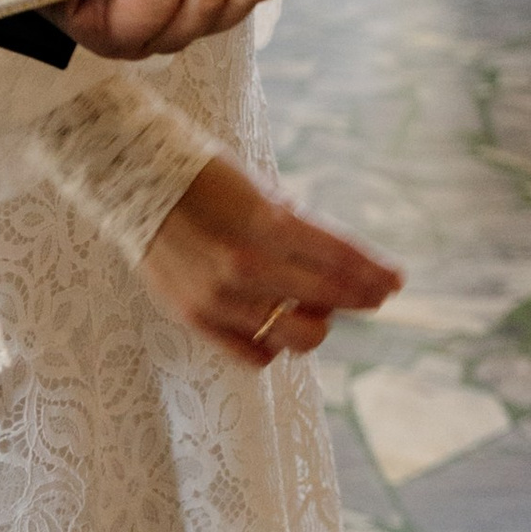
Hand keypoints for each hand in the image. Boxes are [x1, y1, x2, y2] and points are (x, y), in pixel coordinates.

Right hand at [141, 154, 402, 366]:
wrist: (133, 180)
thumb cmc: (204, 177)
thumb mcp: (259, 191)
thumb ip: (297, 230)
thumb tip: (339, 264)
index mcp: (265, 222)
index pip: (338, 257)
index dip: (373, 271)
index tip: (397, 279)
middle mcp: (246, 265)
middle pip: (327, 299)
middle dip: (361, 296)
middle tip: (378, 294)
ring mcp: (221, 298)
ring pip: (298, 336)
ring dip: (317, 321)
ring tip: (314, 304)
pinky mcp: (198, 319)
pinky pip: (256, 353)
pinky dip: (274, 343)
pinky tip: (277, 322)